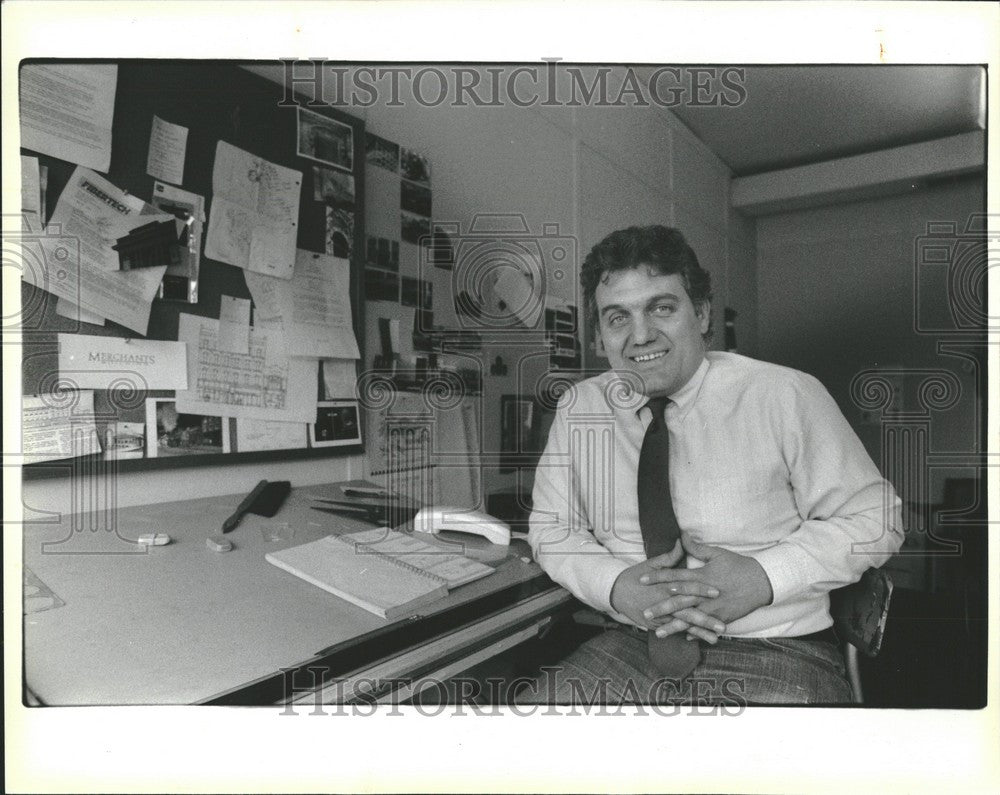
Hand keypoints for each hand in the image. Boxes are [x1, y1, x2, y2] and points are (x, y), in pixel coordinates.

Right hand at [610, 541, 722, 643]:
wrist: (615, 592)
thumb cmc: (634, 576)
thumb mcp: (651, 563)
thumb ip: (669, 556)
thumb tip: (681, 541)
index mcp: (664, 585)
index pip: (686, 586)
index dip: (701, 589)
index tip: (717, 591)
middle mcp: (662, 602)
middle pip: (687, 611)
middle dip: (705, 619)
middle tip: (722, 625)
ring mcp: (658, 616)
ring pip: (682, 625)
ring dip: (699, 632)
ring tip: (715, 639)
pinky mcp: (654, 625)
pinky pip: (672, 631)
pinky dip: (685, 636)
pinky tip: (699, 641)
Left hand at [639, 531, 774, 638]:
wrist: (762, 582)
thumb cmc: (738, 566)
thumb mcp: (717, 554)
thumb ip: (697, 548)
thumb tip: (682, 536)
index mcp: (702, 576)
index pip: (675, 576)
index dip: (657, 577)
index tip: (642, 580)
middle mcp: (705, 593)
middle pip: (679, 601)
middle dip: (661, 607)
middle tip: (644, 612)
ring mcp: (714, 607)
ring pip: (691, 618)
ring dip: (674, 626)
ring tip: (659, 633)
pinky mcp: (723, 617)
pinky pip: (707, 627)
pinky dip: (697, 633)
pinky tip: (685, 638)